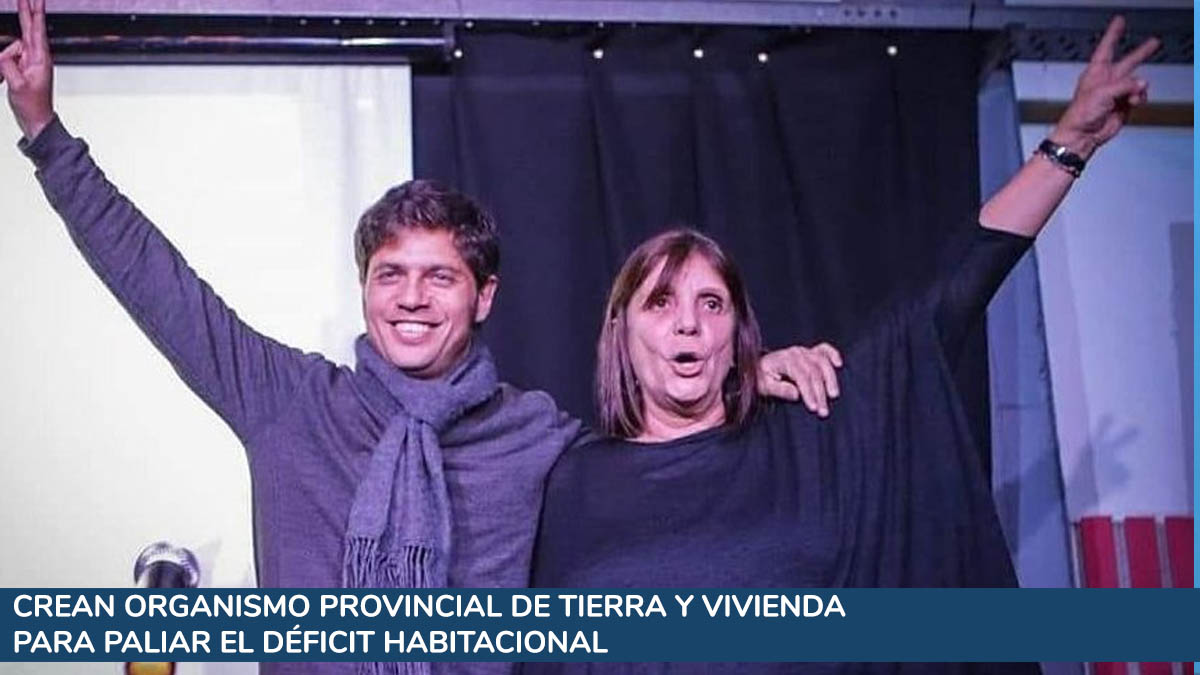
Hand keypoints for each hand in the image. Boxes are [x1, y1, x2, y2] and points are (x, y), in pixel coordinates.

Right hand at [1, 0, 53, 140]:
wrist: (36, 121)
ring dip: (4, 61)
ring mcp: (30, 62)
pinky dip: (3, 65)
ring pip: (11, 47)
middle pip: (30, 28)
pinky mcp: (22, 67)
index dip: (35, 12)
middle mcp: (37, 57)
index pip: (37, 30)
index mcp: (40, 59)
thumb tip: (4, 55)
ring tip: (8, 80)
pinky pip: (8, 58)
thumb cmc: (32, 106)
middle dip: (26, 10)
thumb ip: (9, 65)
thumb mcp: (17, 85)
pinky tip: (5, 79)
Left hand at [757, 342, 842, 417]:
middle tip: (823, 411)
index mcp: (784, 360)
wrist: (759, 367)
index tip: (813, 407)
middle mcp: (796, 353)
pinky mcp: (809, 352)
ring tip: (834, 395)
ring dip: (830, 379)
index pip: (801, 375)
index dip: (808, 391)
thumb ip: (780, 390)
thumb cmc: (761, 378)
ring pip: (822, 362)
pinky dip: (833, 355)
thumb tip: (796, 394)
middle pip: (814, 371)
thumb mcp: (764, 386)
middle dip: (820, 392)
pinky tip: (839, 364)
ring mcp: (804, 351)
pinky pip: (824, 350)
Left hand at [1050, 16, 1158, 158]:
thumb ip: (1124, 85)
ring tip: (1131, 97)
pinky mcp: (1123, 105)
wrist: (1082, 135)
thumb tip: (1140, 84)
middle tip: (1153, 43)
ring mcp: (1116, 93)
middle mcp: (1106, 81)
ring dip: (1137, 89)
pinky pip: (1138, 96)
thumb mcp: (1102, 93)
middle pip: (1128, 62)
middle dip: (1140, 53)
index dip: (1113, 34)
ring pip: (1136, 83)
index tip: (1119, 22)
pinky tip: (1132, 103)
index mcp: (1095, 73)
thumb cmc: (1081, 114)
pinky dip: (1138, 99)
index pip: (1106, 48)